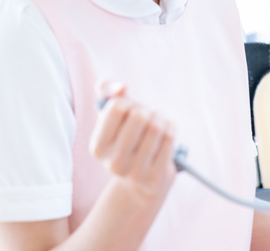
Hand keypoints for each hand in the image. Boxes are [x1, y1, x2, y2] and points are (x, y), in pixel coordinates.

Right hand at [89, 80, 176, 201]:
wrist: (142, 182)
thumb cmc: (128, 142)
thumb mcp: (114, 121)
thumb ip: (110, 96)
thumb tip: (120, 87)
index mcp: (97, 147)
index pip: (117, 107)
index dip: (129, 102)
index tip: (131, 110)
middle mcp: (113, 162)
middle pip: (139, 115)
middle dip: (147, 110)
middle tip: (148, 117)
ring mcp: (135, 171)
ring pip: (156, 125)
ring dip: (161, 118)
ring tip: (157, 124)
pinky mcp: (156, 176)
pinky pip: (170, 137)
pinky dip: (171, 127)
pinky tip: (168, 132)